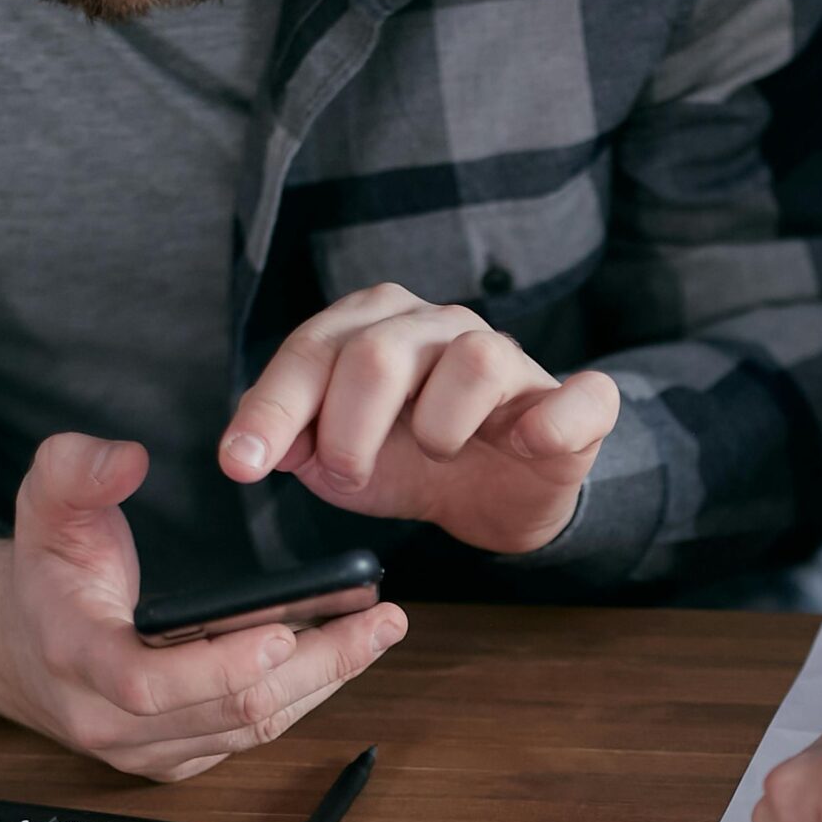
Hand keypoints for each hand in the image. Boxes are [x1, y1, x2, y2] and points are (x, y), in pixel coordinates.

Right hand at [0, 432, 405, 779]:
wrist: (20, 646)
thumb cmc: (46, 573)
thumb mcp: (43, 505)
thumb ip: (74, 470)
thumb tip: (126, 458)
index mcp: (77, 660)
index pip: (149, 685)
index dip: (220, 667)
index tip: (284, 631)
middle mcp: (111, 720)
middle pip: (229, 712)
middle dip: (315, 668)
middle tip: (378, 622)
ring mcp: (149, 749)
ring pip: (252, 730)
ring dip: (324, 682)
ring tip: (378, 632)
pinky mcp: (180, 758)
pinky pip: (252, 738)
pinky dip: (303, 696)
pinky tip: (342, 655)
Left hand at [218, 283, 620, 553]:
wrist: (497, 496)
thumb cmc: (414, 462)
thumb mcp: (339, 460)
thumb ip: (294, 443)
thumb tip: (258, 448)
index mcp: (376, 325)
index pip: (313, 350)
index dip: (273, 409)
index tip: (242, 465)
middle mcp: (441, 326)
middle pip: (379, 354)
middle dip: (348, 431)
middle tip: (350, 474)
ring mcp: (511, 358)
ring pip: (473, 361)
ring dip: (438, 428)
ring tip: (435, 454)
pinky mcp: (574, 404)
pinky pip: (579, 397)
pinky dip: (551, 423)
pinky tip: (524, 444)